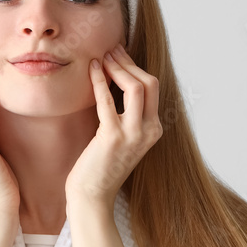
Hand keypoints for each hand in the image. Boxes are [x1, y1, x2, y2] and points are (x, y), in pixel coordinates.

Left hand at [65, 43, 162, 207]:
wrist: (92, 197)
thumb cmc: (100, 167)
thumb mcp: (120, 137)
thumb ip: (124, 114)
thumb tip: (114, 82)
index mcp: (154, 129)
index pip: (153, 88)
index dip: (135, 67)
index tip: (119, 54)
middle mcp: (149, 131)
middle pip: (149, 83)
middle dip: (129, 62)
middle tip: (111, 49)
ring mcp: (133, 135)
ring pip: (136, 88)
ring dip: (118, 67)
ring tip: (102, 56)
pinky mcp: (112, 138)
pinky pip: (108, 101)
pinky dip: (99, 81)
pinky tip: (92, 69)